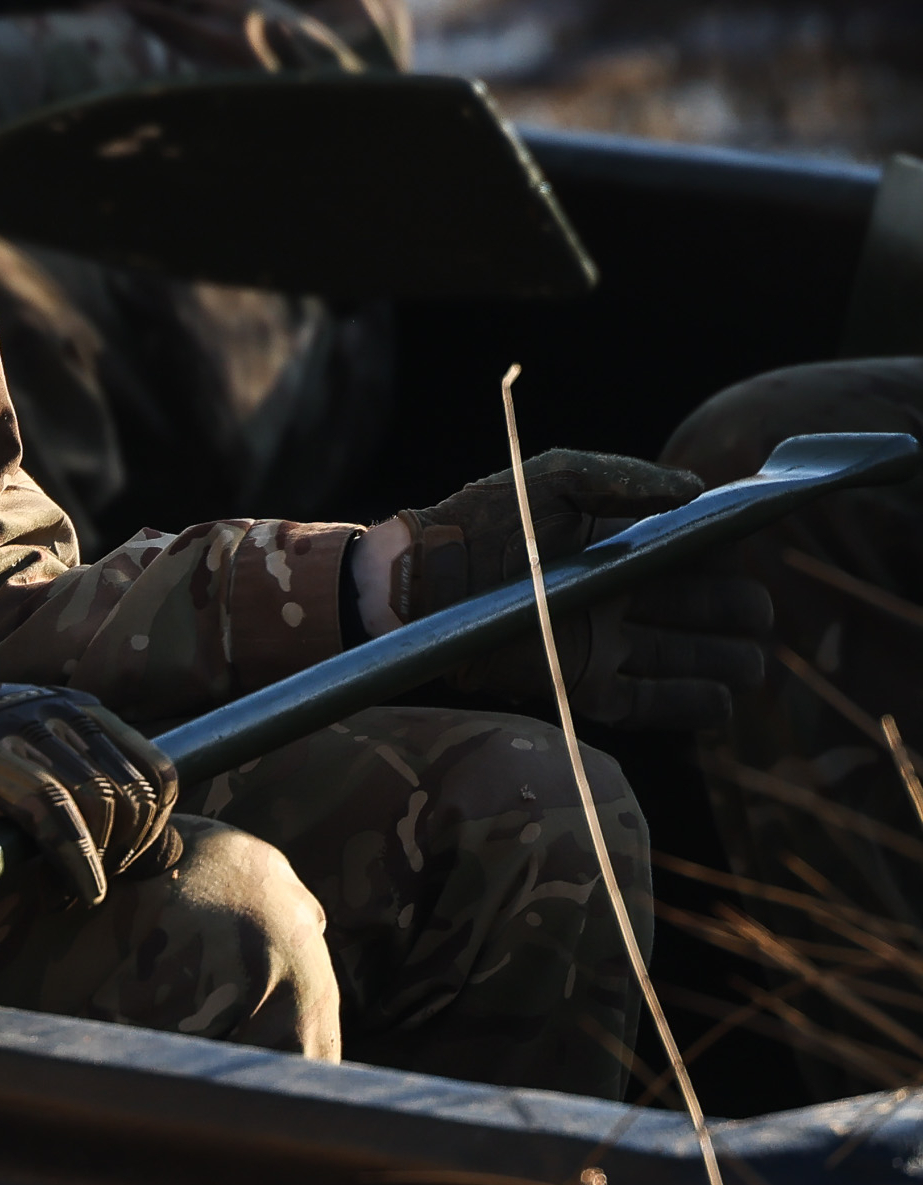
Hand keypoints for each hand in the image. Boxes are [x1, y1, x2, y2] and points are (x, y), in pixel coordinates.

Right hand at [0, 685, 180, 906]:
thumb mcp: (36, 778)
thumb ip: (98, 804)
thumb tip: (175, 853)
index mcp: (76, 710)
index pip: (156, 771)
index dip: (155, 830)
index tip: (128, 868)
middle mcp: (56, 710)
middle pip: (133, 793)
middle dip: (127, 852)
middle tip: (93, 885)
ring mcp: (19, 729)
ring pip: (99, 803)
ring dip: (98, 863)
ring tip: (72, 892)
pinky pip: (54, 814)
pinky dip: (75, 862)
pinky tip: (75, 892)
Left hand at [379, 450, 769, 735]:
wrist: (423, 580)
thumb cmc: (484, 518)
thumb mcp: (556, 478)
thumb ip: (625, 478)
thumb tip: (697, 490)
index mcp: (613, 547)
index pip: (685, 556)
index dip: (722, 559)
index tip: (750, 557)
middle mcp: (613, 597)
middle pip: (693, 610)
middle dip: (733, 613)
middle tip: (761, 617)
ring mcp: (599, 643)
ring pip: (679, 658)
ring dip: (721, 663)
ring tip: (754, 664)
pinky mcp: (580, 684)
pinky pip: (644, 703)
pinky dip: (686, 706)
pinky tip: (723, 705)